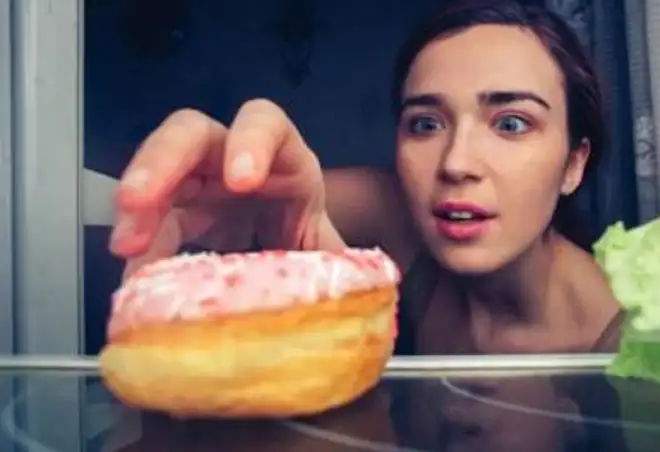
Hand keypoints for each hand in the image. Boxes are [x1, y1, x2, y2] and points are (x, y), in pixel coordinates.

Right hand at [110, 99, 342, 277]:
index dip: (251, 142)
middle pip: (190, 135)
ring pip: (157, 176)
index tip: (241, 180)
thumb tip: (361, 293)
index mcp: (285, 162)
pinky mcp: (173, 217)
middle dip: (163, 161)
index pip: (267, 125)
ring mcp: (198, 185)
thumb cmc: (312, 246)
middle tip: (139, 199)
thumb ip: (338, 266)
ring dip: (138, 208)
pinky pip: (148, 226)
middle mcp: (234, 161)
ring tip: (126, 246)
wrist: (291, 269)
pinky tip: (135, 280)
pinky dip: (140, 252)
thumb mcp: (328, 251)